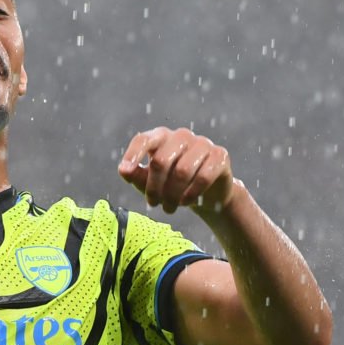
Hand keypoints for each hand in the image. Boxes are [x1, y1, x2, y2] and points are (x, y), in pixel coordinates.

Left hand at [118, 127, 237, 214]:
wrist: (207, 194)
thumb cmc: (172, 184)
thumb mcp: (150, 181)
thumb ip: (136, 175)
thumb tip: (124, 170)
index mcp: (161, 137)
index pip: (144, 139)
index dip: (133, 154)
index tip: (125, 171)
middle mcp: (181, 136)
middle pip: (161, 161)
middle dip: (154, 187)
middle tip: (153, 204)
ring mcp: (202, 144)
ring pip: (182, 171)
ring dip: (172, 195)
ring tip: (168, 208)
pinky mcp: (220, 156)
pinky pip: (203, 176)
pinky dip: (192, 194)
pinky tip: (186, 202)